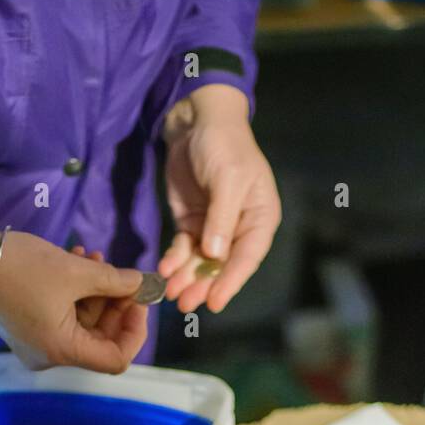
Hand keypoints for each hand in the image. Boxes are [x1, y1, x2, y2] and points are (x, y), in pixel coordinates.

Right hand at [0, 229, 146, 372]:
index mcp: (63, 350)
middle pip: (101, 340)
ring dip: (96, 292)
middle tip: (122, 274)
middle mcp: (52, 357)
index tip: (138, 300)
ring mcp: (40, 344)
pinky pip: (65, 317)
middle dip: (115, 305)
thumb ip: (113, 281)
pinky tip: (80, 262)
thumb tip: (140, 284)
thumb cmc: (20, 268)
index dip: (134, 331)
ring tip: (96, 257)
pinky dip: (77, 294)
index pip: (116, 359)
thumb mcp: (74, 271)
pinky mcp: (32, 330)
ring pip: (84, 324)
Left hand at [159, 85, 280, 314]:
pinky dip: (174, 260)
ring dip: (186, 279)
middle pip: (222, 266)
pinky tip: (164, 270)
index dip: (231, 282)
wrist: (197, 120)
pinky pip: (183, 249)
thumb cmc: (223, 143)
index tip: (215, 303)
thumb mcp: (227, 177)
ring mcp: (214, 228)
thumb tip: (214, 255)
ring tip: (171, 294)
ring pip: (200, 263)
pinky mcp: (192, 224)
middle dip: (203, 285)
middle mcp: (238, 228)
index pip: (247, 258)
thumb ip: (221, 217)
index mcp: (259, 218)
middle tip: (185, 304)